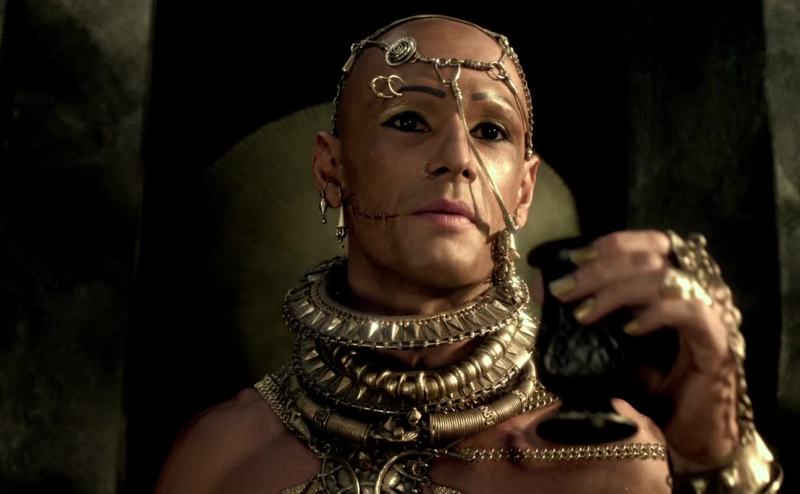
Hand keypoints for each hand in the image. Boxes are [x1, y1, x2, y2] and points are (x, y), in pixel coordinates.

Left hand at [546, 230, 738, 469]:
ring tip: (583, 314)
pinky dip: (654, 313)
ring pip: (665, 278)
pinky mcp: (718, 342)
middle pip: (651, 256)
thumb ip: (582, 311)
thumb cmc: (648, 388)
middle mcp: (697, 290)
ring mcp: (711, 313)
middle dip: (599, 269)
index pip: (650, 243)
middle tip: (563, 290)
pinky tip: (628, 329)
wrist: (682, 436)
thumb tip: (541, 285)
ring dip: (617, 291)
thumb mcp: (607, 346)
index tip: (572, 260)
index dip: (612, 244)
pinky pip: (689, 311)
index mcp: (674, 283)